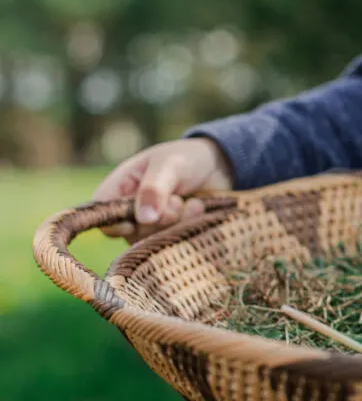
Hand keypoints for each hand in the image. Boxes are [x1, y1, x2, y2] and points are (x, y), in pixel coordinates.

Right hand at [92, 137, 233, 243]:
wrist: (220, 166)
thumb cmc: (187, 159)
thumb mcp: (170, 165)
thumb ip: (154, 189)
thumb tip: (144, 219)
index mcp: (121, 186)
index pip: (101, 211)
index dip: (112, 222)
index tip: (133, 223)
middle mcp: (131, 208)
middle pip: (129, 231)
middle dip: (157, 220)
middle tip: (178, 202)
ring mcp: (151, 224)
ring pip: (152, 239)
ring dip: (175, 223)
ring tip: (191, 203)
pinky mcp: (170, 233)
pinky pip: (172, 241)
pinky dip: (187, 227)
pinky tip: (199, 209)